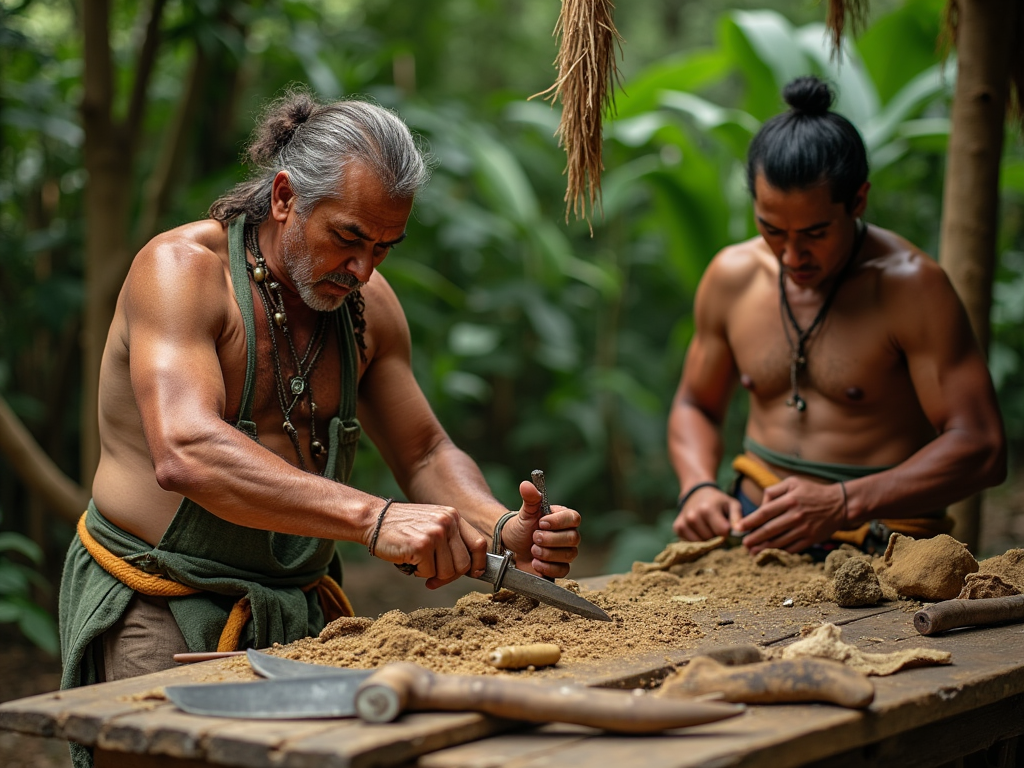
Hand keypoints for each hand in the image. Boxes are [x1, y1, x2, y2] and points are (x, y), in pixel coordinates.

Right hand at [369, 501, 487, 588]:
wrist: (374, 520)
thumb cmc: (403, 528)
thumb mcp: (432, 524)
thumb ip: (451, 540)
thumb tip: (470, 569)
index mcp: (453, 516)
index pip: (479, 544)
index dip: (478, 563)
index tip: (474, 573)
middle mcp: (448, 522)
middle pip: (464, 564)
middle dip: (449, 575)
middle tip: (434, 575)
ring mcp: (436, 533)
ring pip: (447, 572)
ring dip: (432, 573)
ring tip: (418, 560)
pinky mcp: (422, 545)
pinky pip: (429, 573)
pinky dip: (418, 572)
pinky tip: (408, 559)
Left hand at [498, 481, 580, 578]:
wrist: (509, 548)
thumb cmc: (520, 528)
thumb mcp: (525, 512)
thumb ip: (529, 498)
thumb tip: (526, 484)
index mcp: (563, 518)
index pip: (574, 518)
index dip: (559, 522)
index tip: (541, 523)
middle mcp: (568, 535)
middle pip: (573, 538)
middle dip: (550, 539)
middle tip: (534, 538)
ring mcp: (565, 552)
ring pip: (568, 555)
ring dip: (547, 553)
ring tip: (532, 550)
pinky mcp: (559, 567)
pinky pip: (563, 570)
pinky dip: (547, 567)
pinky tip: (535, 563)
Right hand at [673, 486, 737, 540]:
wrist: (697, 493)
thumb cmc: (718, 501)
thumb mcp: (732, 504)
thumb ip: (737, 517)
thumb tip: (739, 531)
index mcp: (708, 509)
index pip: (722, 532)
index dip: (727, 532)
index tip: (726, 526)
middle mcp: (693, 516)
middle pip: (711, 539)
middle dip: (716, 537)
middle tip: (716, 526)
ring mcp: (684, 522)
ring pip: (701, 543)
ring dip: (707, 540)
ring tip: (708, 527)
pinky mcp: (677, 527)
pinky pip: (690, 543)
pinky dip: (697, 540)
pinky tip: (699, 530)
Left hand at [734, 476, 845, 553]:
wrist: (840, 504)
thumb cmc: (812, 492)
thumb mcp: (793, 483)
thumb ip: (773, 490)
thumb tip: (760, 505)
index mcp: (790, 500)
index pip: (764, 512)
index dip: (750, 521)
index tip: (739, 527)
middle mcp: (796, 515)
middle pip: (769, 530)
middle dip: (754, 538)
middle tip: (744, 543)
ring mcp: (804, 529)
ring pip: (779, 541)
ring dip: (763, 548)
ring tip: (752, 551)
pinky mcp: (811, 539)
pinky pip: (792, 548)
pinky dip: (779, 552)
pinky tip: (770, 553)